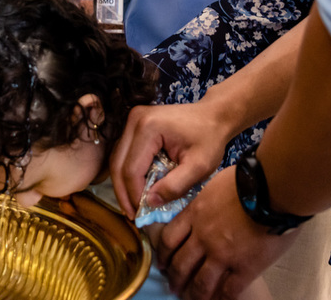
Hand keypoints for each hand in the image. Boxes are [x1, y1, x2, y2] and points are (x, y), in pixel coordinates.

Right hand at [110, 101, 235, 218]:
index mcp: (149, 127)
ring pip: (117, 158)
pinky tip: (136, 189)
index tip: (142, 215)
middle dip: (123, 192)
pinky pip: (124, 153)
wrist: (213, 115)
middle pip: (118, 163)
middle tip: (132, 215)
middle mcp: (135, 120)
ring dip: (122, 184)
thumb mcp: (200, 166)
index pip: (132, 169)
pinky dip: (127, 172)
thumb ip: (176, 186)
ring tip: (132, 206)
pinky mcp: (134, 124)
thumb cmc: (210, 138)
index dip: (134, 195)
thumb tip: (150, 202)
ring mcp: (133, 120)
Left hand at [157, 167, 298, 299]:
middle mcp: (203, 237)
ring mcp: (222, 254)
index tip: (162, 263)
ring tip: (192, 298)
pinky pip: (228, 290)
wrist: (272, 188)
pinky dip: (220, 298)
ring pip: (201, 282)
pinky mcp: (245, 267)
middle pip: (180, 265)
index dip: (163, 255)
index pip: (169, 239)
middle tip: (174, 287)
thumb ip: (205, 200)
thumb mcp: (214, 185)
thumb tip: (203, 205)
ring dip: (194, 293)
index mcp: (195, 214)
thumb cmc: (248, 179)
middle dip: (175, 279)